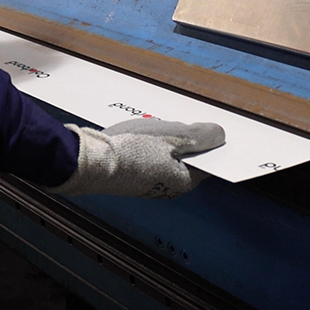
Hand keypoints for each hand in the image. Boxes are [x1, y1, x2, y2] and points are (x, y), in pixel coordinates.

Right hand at [48, 119, 224, 198]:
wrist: (90, 161)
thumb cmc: (133, 151)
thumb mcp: (175, 137)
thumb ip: (201, 136)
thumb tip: (219, 135)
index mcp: (183, 181)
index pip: (209, 163)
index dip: (214, 145)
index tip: (215, 130)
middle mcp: (168, 186)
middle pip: (188, 158)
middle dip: (188, 139)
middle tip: (184, 122)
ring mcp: (148, 181)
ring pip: (168, 154)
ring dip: (168, 138)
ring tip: (160, 125)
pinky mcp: (132, 173)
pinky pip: (150, 155)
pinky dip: (151, 141)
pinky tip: (142, 131)